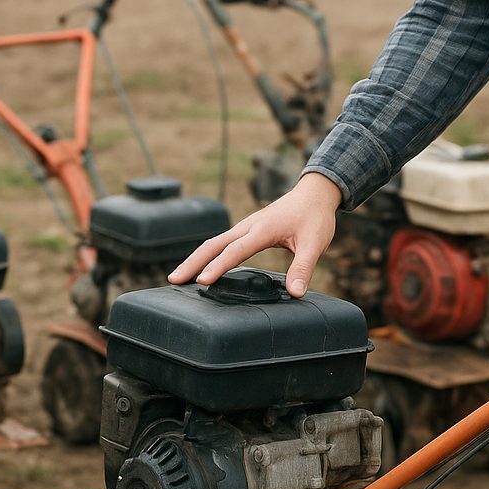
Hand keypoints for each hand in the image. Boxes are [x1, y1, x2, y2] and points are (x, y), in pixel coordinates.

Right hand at [168, 172, 340, 297]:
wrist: (314, 194)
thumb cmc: (314, 218)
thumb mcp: (314, 244)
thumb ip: (303, 268)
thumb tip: (296, 293)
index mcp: (262, 229)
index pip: (236, 250)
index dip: (219, 266)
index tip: (203, 281)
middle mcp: (248, 226)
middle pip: (213, 244)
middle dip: (193, 262)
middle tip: (174, 280)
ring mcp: (244, 227)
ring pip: (213, 243)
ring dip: (195, 259)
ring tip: (178, 277)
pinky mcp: (245, 231)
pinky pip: (220, 243)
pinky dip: (206, 255)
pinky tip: (200, 268)